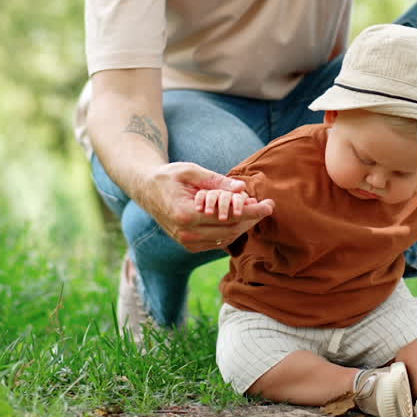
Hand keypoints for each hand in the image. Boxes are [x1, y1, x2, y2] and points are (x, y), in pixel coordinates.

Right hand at [140, 162, 273, 251]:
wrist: (146, 190)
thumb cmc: (169, 176)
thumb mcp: (192, 171)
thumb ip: (217, 181)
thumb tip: (242, 189)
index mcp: (186, 214)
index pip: (228, 217)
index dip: (252, 212)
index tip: (269, 205)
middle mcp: (186, 233)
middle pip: (230, 230)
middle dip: (252, 219)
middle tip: (268, 207)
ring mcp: (186, 242)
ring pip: (226, 239)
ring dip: (244, 226)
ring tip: (256, 211)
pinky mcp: (188, 245)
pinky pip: (217, 242)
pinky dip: (232, 232)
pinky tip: (241, 219)